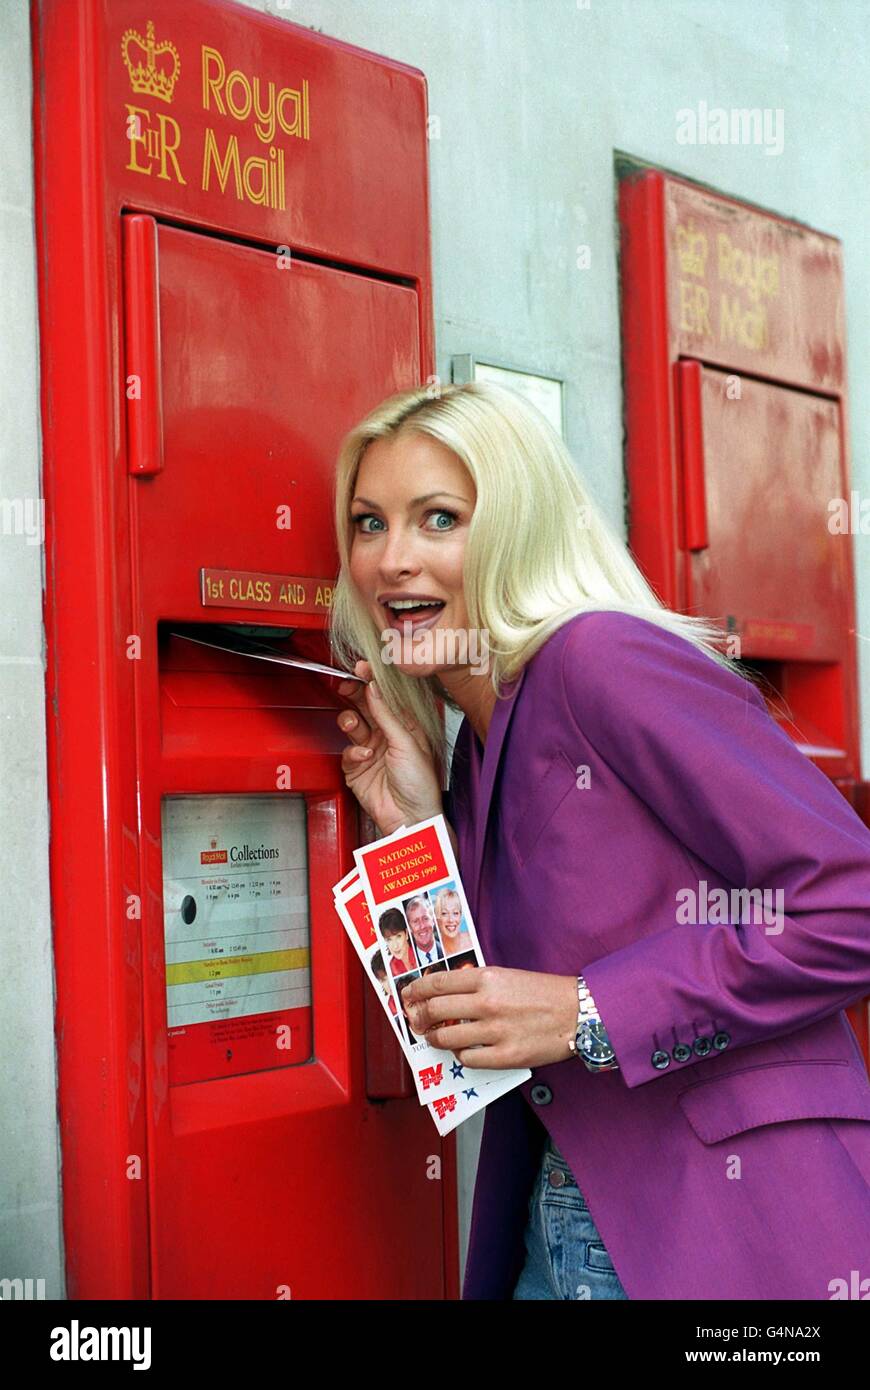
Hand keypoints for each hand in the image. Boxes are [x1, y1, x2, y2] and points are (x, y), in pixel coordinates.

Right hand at [336, 659, 443, 835]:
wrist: (411, 818)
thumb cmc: (421, 784)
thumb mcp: (407, 743)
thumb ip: (387, 715)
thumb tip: (374, 688)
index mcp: (404, 726)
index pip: (385, 697)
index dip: (373, 681)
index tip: (361, 668)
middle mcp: (386, 735)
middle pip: (365, 707)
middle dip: (354, 694)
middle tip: (345, 684)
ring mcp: (370, 751)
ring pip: (352, 726)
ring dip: (350, 722)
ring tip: (354, 725)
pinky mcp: (356, 769)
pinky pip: (347, 752)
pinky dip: (353, 753)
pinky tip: (364, 758)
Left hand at [399, 966, 578, 1069]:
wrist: (576, 1013)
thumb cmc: (542, 993)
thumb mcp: (506, 976)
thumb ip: (476, 984)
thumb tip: (444, 995)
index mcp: (487, 978)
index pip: (438, 983)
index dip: (416, 990)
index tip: (408, 995)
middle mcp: (488, 1003)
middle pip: (435, 1010)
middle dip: (419, 1016)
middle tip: (416, 1020)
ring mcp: (495, 1031)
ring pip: (446, 1038)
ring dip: (435, 1039)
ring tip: (435, 1038)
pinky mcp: (505, 1056)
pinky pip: (467, 1059)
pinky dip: (461, 1055)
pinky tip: (464, 1051)